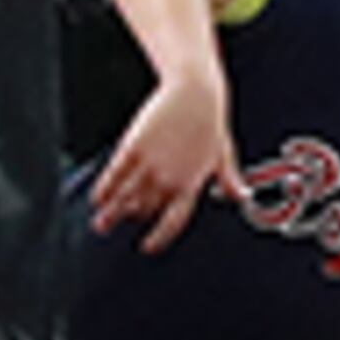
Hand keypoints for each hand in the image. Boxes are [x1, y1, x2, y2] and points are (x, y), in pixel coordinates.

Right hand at [90, 71, 238, 246]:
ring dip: (112, 212)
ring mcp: (151, 164)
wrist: (195, 93)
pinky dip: (105, 187)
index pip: (174, 219)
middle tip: (111, 227)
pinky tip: (97, 197)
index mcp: (192, 183)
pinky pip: (116, 174)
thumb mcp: (225, 155)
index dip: (160, 236)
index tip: (148, 247)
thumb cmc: (211, 121)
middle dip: (128, 219)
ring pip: (128, 195)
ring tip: (99, 223)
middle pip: (145, 208)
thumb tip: (242, 197)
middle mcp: (170, 178)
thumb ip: (230, 180)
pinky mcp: (134, 147)